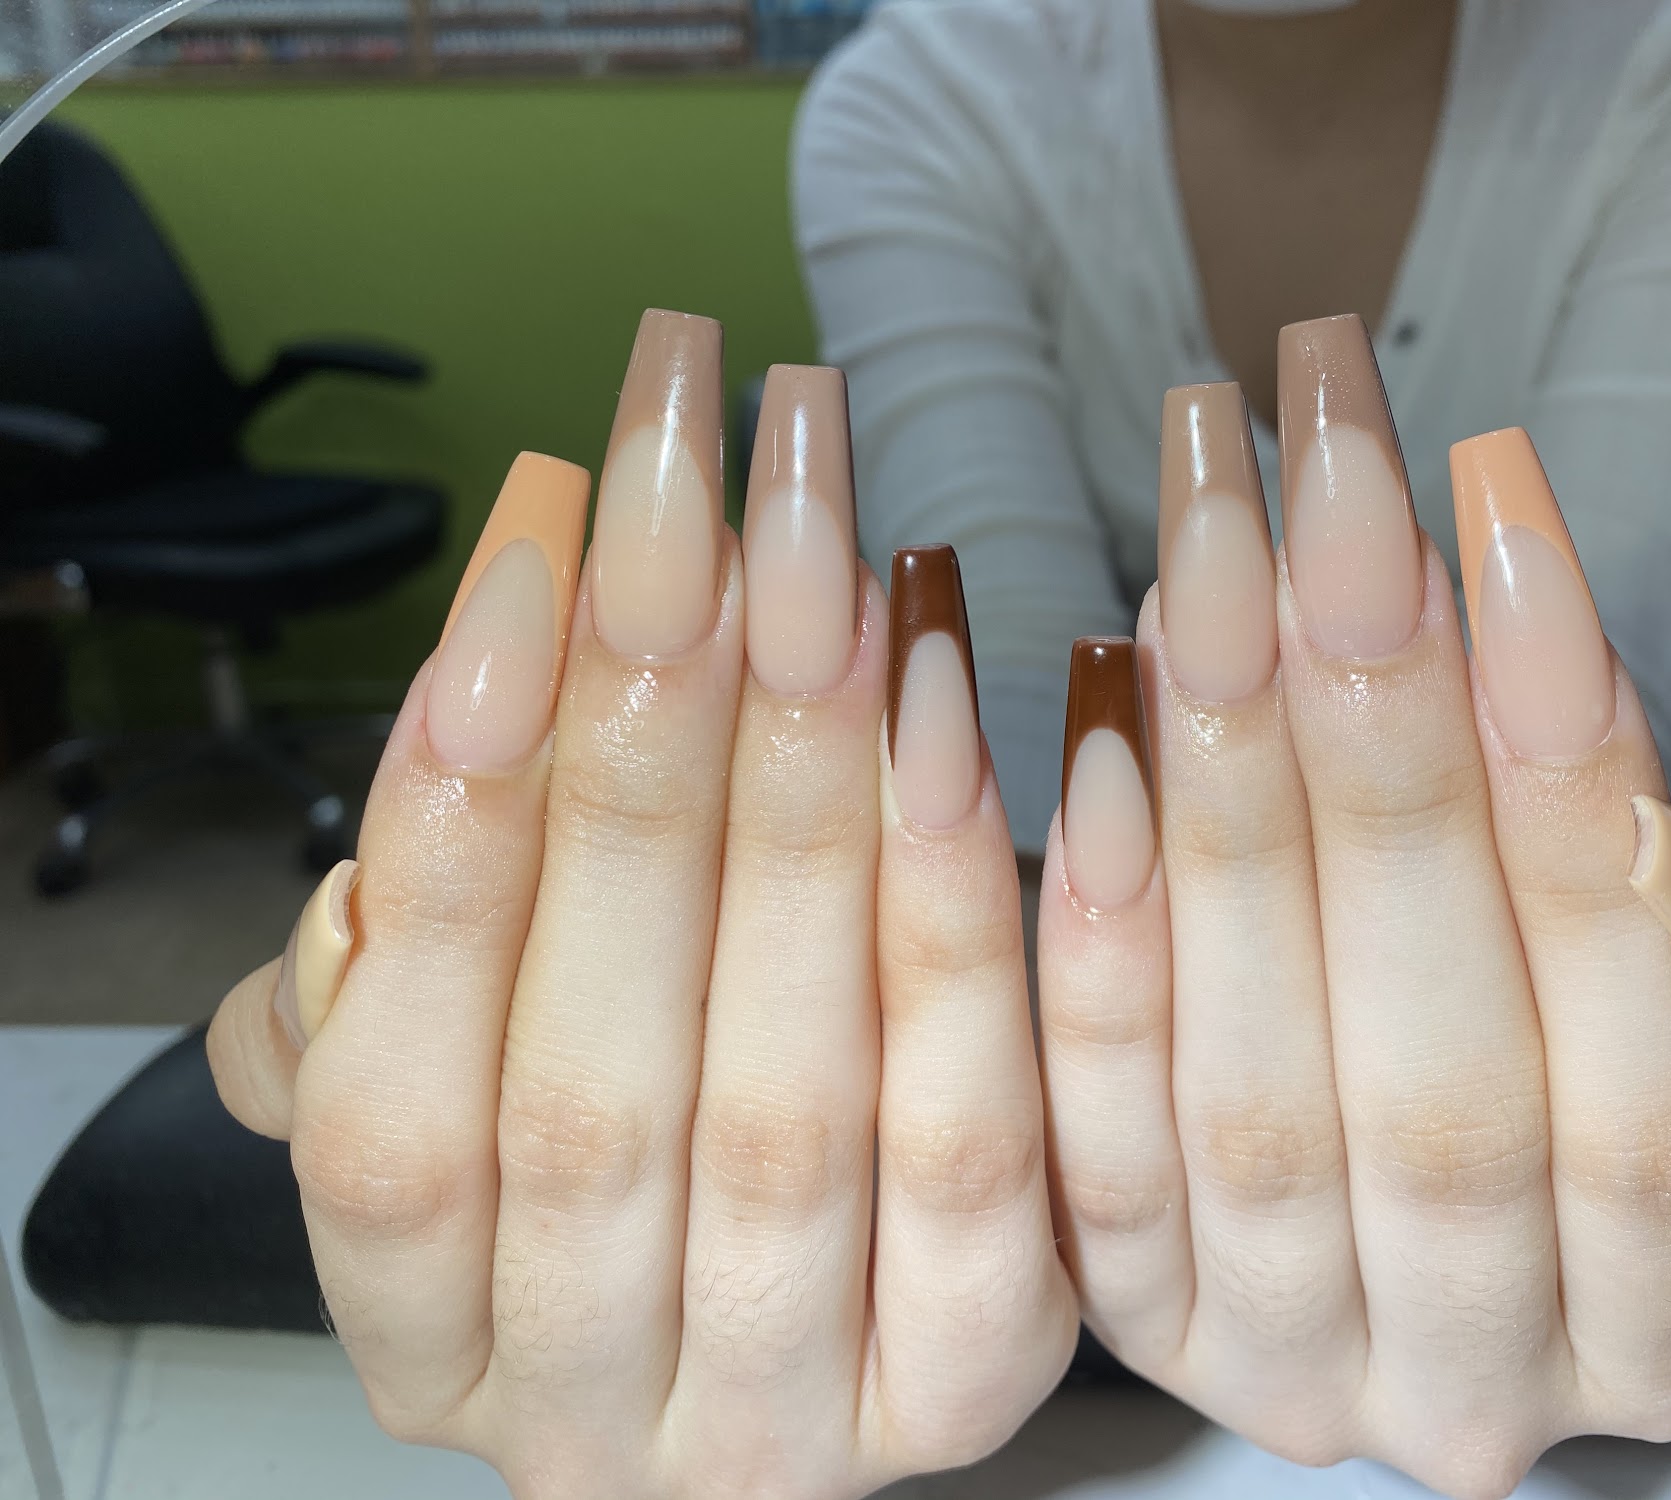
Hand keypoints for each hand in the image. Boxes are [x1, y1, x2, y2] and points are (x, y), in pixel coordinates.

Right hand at [208, 312, 1074, 1498]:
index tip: (525, 583)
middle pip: (601, 1084)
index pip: (393, 1115)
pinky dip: (962, 917)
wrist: (799, 1343)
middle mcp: (591, 1410)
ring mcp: (792, 1413)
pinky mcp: (974, 1368)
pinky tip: (961, 725)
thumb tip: (470, 697)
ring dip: (812, 799)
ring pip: (798, 1098)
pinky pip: (982, 1144)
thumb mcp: (464, 1077)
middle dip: (646, 750)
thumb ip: (414, 955)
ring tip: (830, 563)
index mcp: (426, 1346)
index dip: (448, 839)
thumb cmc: (618, 1168)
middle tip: (701, 495)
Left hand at [1035, 316, 1670, 1497]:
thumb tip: (1635, 802)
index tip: (1506, 536)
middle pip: (1441, 1084)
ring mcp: (1282, 1362)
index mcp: (1653, 1328)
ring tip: (1211, 559)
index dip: (1585, 816)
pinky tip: (1097, 735)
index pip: (1652, 1099)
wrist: (1361, 1124)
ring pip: (1253, 1088)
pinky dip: (1100, 927)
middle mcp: (1468, 1382)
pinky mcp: (1128, 1316)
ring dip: (1230, 800)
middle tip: (1332, 504)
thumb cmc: (1547, 1033)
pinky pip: (1094, 1128)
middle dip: (1388, 760)